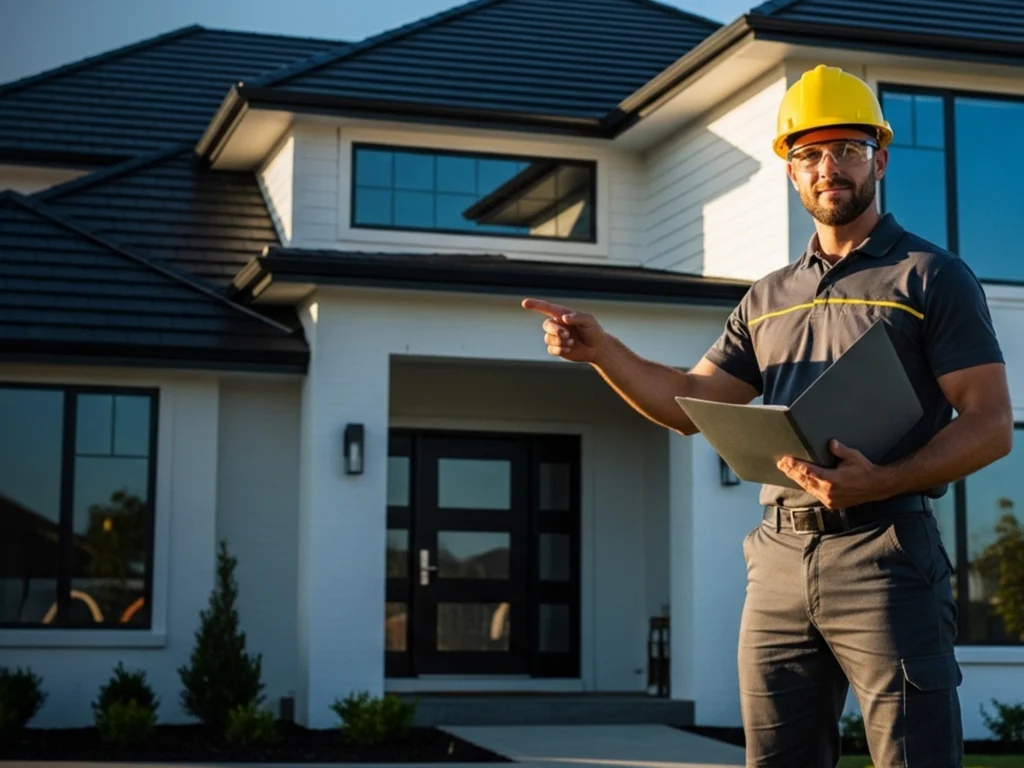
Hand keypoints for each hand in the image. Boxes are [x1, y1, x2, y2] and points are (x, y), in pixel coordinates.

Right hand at [521, 298, 606, 363]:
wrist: (597, 348)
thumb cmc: (593, 331)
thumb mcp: (589, 320)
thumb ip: (577, 317)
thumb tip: (563, 318)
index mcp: (562, 314)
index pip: (546, 308)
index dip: (535, 305)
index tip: (524, 303)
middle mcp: (557, 325)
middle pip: (547, 325)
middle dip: (555, 330)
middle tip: (567, 334)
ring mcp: (556, 337)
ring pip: (548, 338)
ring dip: (559, 341)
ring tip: (572, 343)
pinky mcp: (557, 349)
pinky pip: (550, 349)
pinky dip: (559, 350)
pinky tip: (569, 349)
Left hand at [776, 440, 892, 508]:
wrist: (876, 486)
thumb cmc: (865, 470)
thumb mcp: (853, 456)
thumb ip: (839, 450)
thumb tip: (830, 443)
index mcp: (831, 480)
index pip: (808, 471)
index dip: (795, 465)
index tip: (785, 460)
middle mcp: (828, 491)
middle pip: (804, 480)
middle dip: (791, 471)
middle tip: (780, 464)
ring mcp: (829, 499)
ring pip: (808, 488)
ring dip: (797, 479)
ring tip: (787, 471)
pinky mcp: (831, 504)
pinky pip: (815, 493)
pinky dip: (807, 486)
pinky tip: (801, 480)